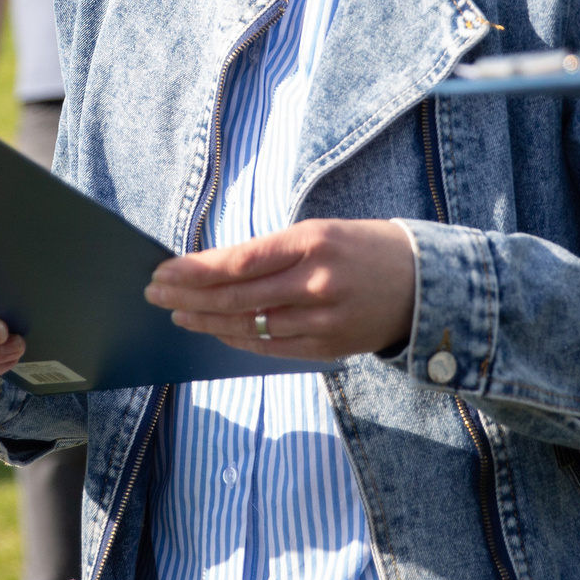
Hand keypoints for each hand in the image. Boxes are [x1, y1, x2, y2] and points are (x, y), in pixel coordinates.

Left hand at [144, 219, 415, 359]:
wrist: (425, 283)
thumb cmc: (364, 248)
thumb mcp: (319, 231)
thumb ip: (271, 251)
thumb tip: (214, 269)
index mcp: (311, 242)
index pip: (238, 261)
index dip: (194, 271)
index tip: (164, 271)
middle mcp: (315, 282)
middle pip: (235, 297)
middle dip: (188, 297)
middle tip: (155, 294)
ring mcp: (323, 319)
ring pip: (249, 326)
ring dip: (206, 322)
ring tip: (177, 314)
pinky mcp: (329, 347)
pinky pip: (271, 347)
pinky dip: (238, 340)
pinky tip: (214, 331)